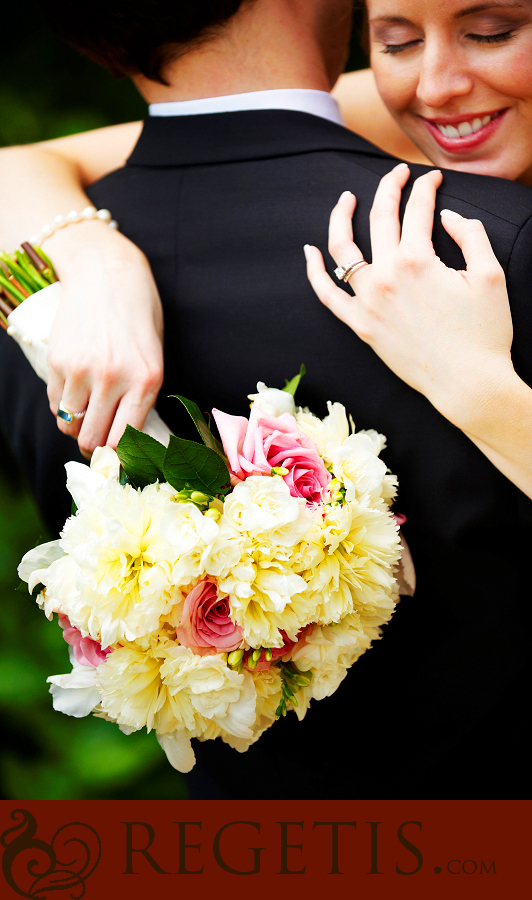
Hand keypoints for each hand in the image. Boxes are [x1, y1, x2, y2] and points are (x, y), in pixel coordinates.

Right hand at [46, 223, 163, 457]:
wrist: (107, 272)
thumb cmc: (137, 316)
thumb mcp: (154, 356)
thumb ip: (142, 395)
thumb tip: (130, 438)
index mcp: (147, 380)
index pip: (127, 439)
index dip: (120, 458)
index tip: (118, 462)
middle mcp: (115, 378)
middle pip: (94, 439)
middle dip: (96, 449)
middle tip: (98, 444)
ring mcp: (83, 370)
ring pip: (69, 425)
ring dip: (76, 428)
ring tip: (86, 416)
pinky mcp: (59, 361)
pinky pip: (55, 403)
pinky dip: (63, 407)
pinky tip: (75, 394)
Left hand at [304, 164, 514, 432]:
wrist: (468, 384)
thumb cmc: (484, 333)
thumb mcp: (491, 275)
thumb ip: (470, 235)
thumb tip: (445, 216)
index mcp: (417, 259)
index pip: (417, 208)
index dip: (426, 187)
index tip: (433, 180)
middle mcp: (385, 276)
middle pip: (379, 217)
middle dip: (389, 187)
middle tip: (398, 174)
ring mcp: (367, 302)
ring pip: (343, 249)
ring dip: (340, 217)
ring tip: (345, 199)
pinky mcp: (360, 326)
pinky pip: (328, 296)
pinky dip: (315, 272)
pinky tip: (310, 252)